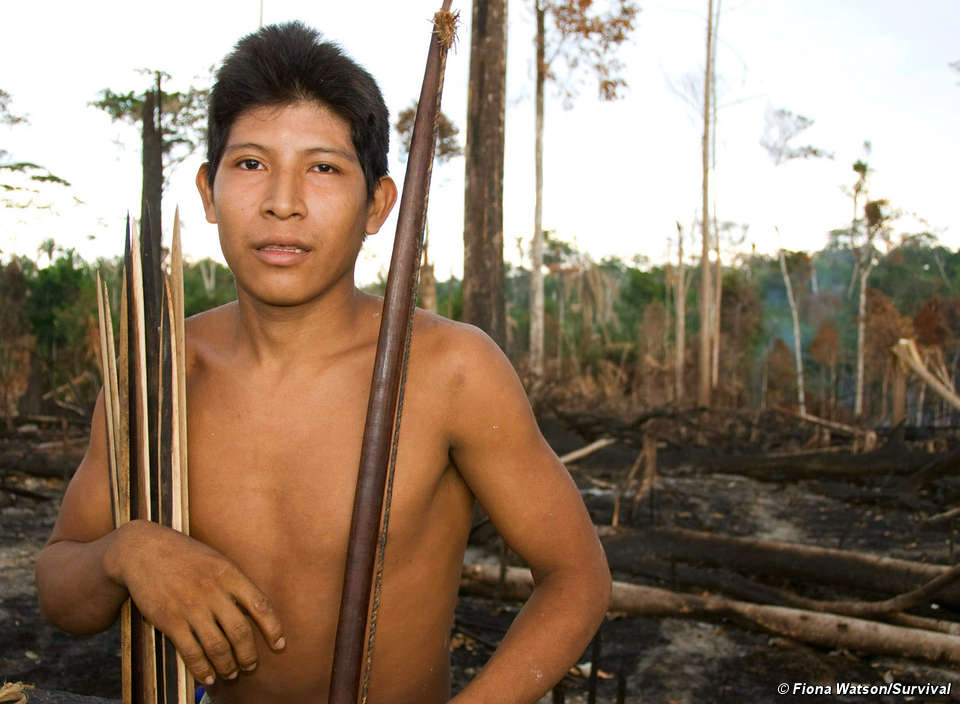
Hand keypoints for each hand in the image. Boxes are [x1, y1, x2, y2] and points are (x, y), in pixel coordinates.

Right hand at [104, 520, 284, 684]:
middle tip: (250, 666)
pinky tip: (208, 677)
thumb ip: (235, 583)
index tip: (279, 644)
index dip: (273, 628)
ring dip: (227, 665)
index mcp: (229, 573)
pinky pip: (191, 651)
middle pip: (240, 631)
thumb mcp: (217, 559)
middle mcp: (213, 591)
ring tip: (231, 673)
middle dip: (248, 655)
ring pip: (217, 646)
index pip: (260, 605)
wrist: (144, 551)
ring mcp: (191, 607)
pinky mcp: (170, 620)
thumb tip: (254, 610)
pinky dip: (202, 669)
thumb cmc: (186, 556)